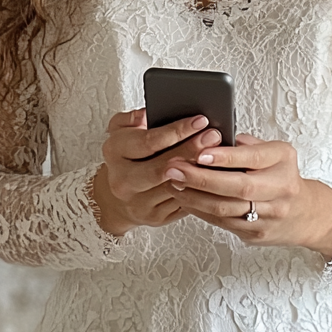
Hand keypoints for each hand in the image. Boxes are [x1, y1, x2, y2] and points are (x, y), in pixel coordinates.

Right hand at [92, 109, 223, 236]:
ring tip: (217, 154)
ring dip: (198, 170)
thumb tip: (146, 114)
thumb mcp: (120, 129)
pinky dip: (198, 188)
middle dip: (191, 150)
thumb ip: (130, 118)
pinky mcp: (155, 217)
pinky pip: (182, 203)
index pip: (148, 141)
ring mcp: (138, 202)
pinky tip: (210, 174)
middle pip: (162, 167)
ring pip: (175, 187)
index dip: (176, 131)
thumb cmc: (126, 154)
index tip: (200, 120)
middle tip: (213, 136)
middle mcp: (122, 180)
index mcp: (114, 152)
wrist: (116, 193)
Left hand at [162, 134, 331, 260]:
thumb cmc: (282, 175)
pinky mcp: (256, 233)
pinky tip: (186, 200)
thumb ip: (245, 144)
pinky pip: (223, 222)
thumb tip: (211, 135)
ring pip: (225, 209)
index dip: (225, 157)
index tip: (199, 152)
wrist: (306, 214)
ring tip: (173, 183)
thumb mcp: (273, 151)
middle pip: (237, 187)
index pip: (252, 158)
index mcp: (282, 161)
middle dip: (201, 178)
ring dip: (194, 196)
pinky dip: (200, 210)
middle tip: (174, 168)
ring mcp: (269, 214)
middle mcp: (279, 188)